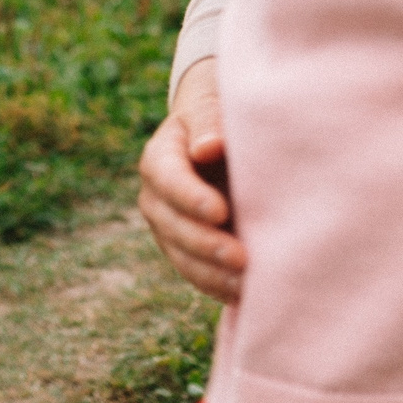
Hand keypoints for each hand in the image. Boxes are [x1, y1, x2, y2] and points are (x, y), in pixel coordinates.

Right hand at [139, 58, 244, 302]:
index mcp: (161, 156)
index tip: (221, 211)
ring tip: (245, 284)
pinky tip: (244, 295)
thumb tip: (208, 147)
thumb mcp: (216, 107)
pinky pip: (195, 272)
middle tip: (241, 258)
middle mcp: (157, 196)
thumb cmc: (224, 117)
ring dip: (211, 273)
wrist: (223, 138)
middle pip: (172, 225)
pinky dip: (217, 286)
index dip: (191, 198)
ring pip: (181, 256)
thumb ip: (210, 121)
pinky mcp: (186, 247)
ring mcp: (169, 225)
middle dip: (205, 244)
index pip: (168, 178)